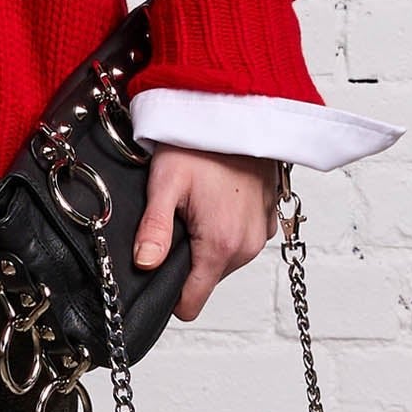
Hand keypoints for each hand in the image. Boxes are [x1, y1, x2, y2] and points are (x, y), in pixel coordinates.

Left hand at [132, 145, 278, 320]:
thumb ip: (154, 229)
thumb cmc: (202, 141)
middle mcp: (247, 247)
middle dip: (185, 256)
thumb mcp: (166, 181)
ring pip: (222, 259)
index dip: (167, 293)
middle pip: (204, 278)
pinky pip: (240, 240)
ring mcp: (261, 234)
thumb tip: (143, 265)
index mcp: (220, 246)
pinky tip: (215, 198)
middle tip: (175, 216)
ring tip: (195, 202)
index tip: (155, 268)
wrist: (239, 108)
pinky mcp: (269, 219)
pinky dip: (225, 227)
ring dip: (205, 241)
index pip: (191, 302)